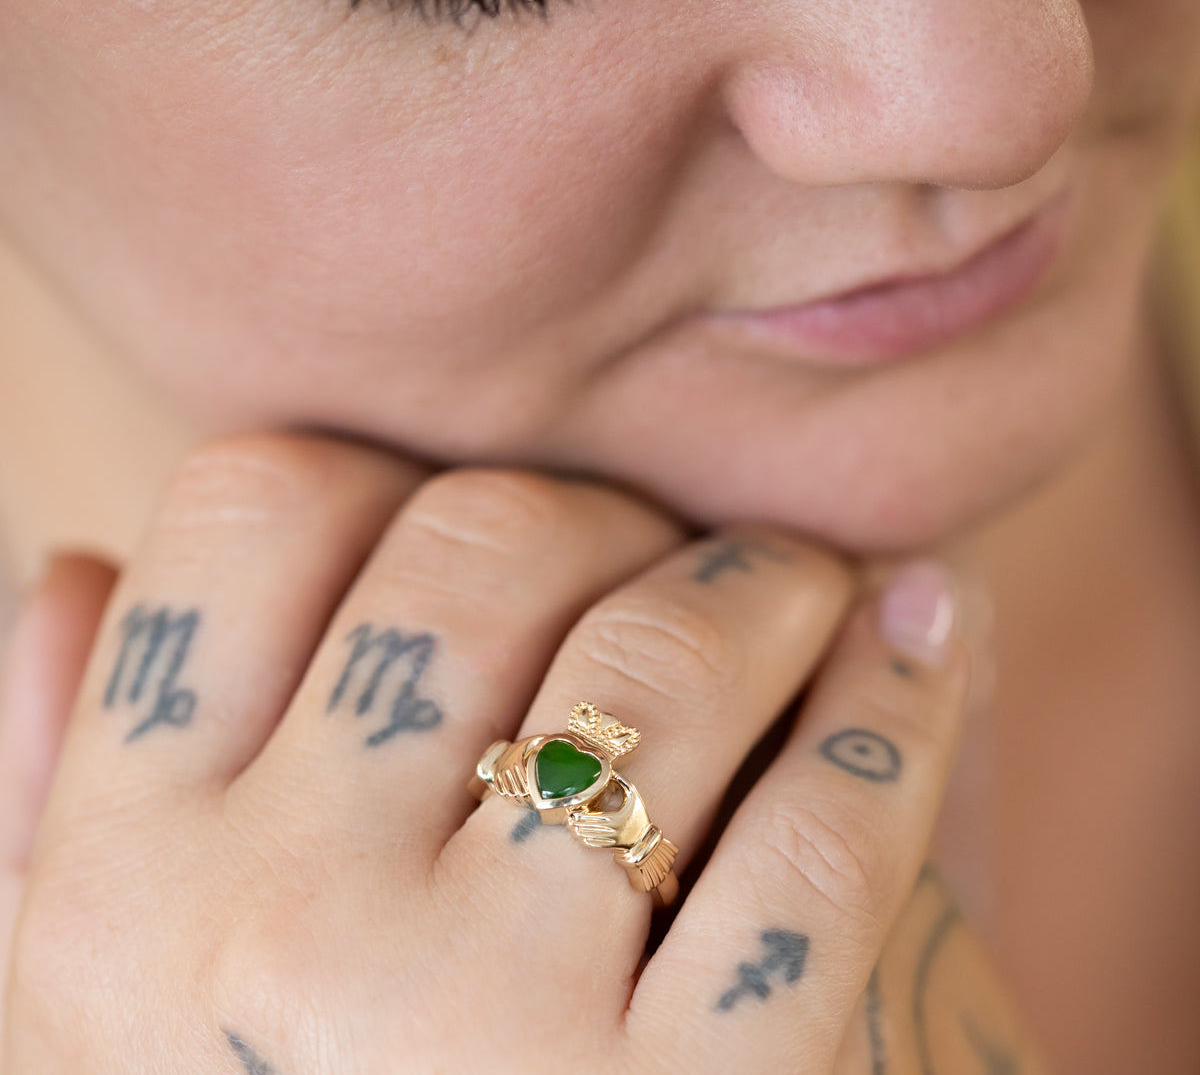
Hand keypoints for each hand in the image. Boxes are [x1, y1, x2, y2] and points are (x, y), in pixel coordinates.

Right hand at [3, 433, 1027, 1072]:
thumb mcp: (102, 998)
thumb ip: (62, 780)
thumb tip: (73, 563)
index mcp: (121, 878)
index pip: (258, 505)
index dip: (384, 478)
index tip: (474, 531)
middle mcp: (277, 930)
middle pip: (481, 542)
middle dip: (601, 514)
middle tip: (667, 553)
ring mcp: (487, 1030)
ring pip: (660, 656)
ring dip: (765, 581)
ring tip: (805, 586)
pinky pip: (824, 831)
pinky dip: (895, 701)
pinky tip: (919, 644)